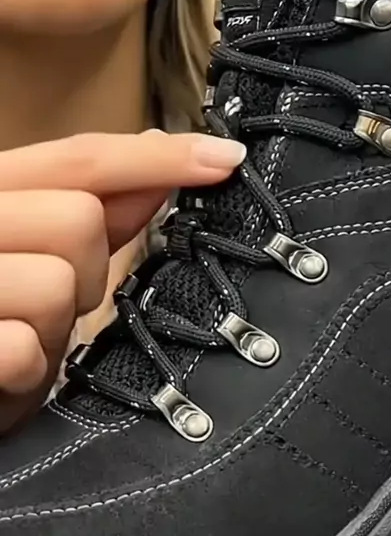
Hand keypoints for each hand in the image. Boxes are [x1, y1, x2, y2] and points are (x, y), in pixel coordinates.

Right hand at [0, 130, 244, 433]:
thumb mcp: (32, 266)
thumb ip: (89, 218)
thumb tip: (157, 172)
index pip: (76, 159)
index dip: (156, 157)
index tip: (224, 156)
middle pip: (77, 219)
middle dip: (85, 274)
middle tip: (50, 308)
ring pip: (58, 284)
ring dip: (54, 331)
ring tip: (20, 343)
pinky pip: (25, 349)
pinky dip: (25, 374)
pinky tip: (1, 378)